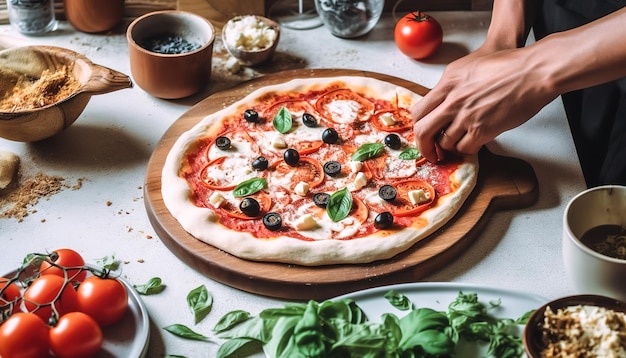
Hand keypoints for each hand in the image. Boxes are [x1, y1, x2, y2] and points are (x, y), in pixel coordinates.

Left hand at [412, 46, 556, 162]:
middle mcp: (453, 99)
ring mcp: (466, 115)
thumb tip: (441, 104)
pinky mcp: (482, 129)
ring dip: (449, 147)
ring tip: (458, 143)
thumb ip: (451, 86)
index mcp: (447, 82)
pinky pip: (464, 148)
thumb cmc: (508, 66)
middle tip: (430, 152)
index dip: (418, 126)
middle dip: (424, 146)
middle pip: (424, 130)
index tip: (422, 134)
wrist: (532, 72)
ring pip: (444, 142)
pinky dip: (466, 149)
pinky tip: (472, 143)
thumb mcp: (468, 67)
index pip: (419, 110)